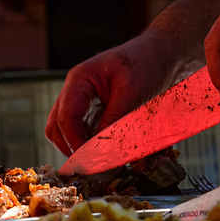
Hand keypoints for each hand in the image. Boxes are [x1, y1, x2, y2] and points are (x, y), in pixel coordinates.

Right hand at [45, 36, 181, 155]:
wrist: (163, 53)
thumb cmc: (148, 64)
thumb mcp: (132, 93)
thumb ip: (114, 122)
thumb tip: (101, 152)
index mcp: (78, 81)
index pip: (65, 119)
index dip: (75, 144)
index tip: (91, 162)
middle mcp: (75, 92)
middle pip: (57, 128)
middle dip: (71, 149)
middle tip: (92, 167)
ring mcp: (83, 102)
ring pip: (67, 133)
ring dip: (81, 149)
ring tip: (103, 161)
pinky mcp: (95, 111)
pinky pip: (85, 133)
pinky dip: (94, 145)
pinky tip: (111, 152)